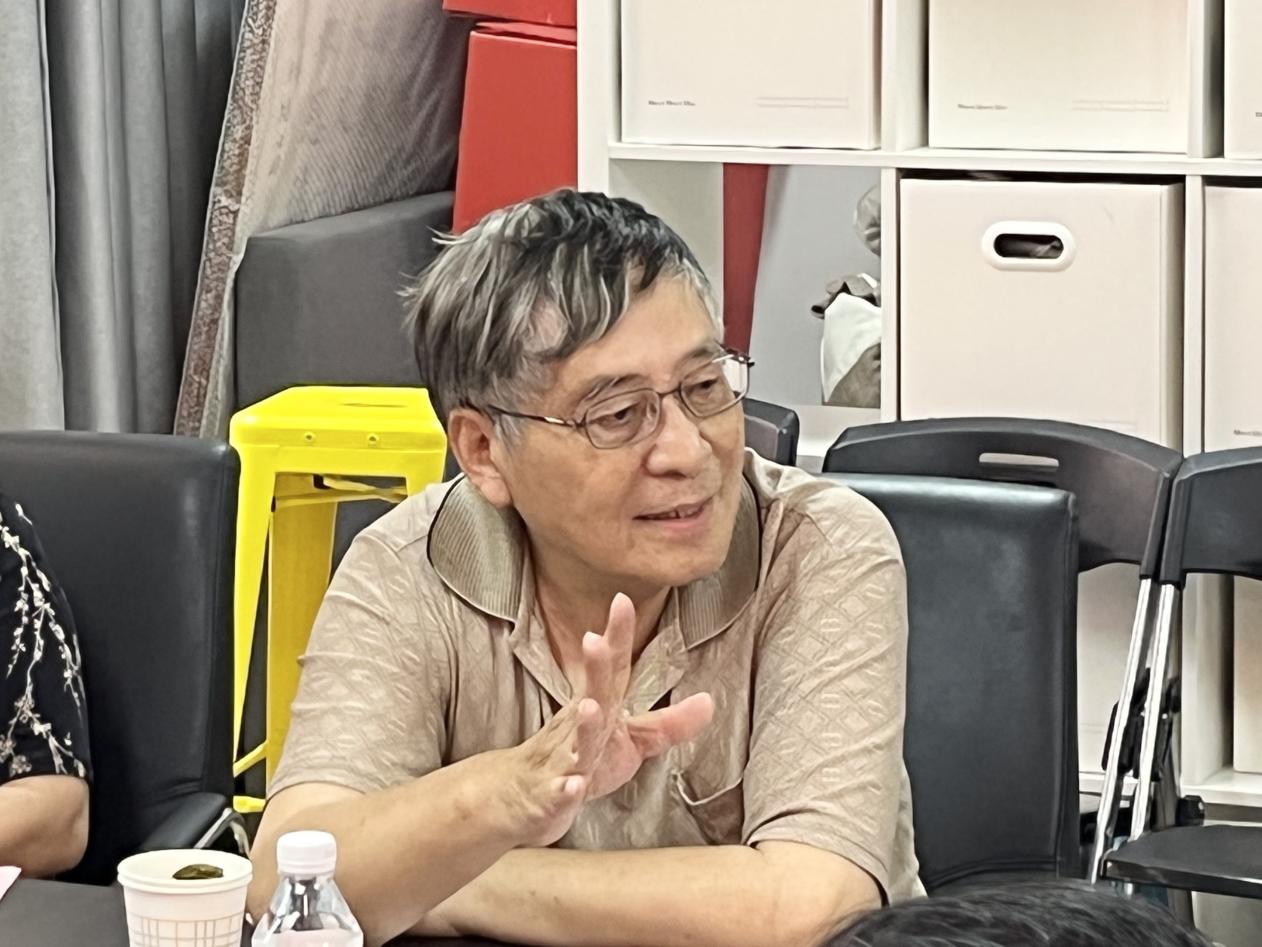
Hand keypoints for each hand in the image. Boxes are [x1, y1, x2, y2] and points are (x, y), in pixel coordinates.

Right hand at [504, 594, 712, 846]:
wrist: (523, 799)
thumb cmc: (578, 760)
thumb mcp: (629, 741)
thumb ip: (668, 723)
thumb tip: (709, 701)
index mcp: (599, 709)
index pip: (611, 670)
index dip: (617, 637)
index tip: (622, 600)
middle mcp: (578, 728)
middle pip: (590, 695)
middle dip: (593, 668)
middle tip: (594, 639)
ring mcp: (562, 761)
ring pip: (574, 743)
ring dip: (583, 726)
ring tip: (589, 707)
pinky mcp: (550, 796)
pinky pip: (558, 793)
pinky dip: (564, 790)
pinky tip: (572, 786)